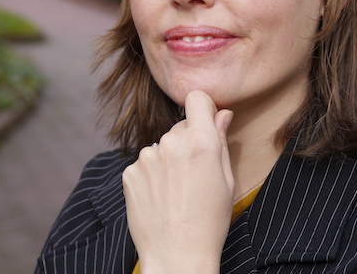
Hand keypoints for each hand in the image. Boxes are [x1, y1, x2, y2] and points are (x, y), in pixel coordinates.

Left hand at [122, 90, 234, 273]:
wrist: (177, 257)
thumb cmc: (210, 221)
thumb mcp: (226, 180)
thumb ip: (221, 140)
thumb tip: (223, 113)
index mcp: (201, 142)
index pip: (197, 97)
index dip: (203, 107)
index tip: (206, 121)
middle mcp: (171, 143)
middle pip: (180, 125)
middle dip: (188, 140)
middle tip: (194, 172)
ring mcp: (147, 157)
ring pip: (162, 145)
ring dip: (168, 158)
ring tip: (176, 189)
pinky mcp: (130, 172)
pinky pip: (145, 162)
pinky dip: (152, 173)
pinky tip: (160, 196)